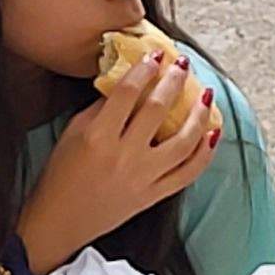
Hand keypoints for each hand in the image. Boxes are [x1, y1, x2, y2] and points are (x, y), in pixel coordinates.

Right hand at [19, 51, 217, 270]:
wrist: (61, 221)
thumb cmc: (61, 175)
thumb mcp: (72, 134)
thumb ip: (99, 108)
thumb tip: (128, 84)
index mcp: (98, 136)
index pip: (128, 92)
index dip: (145, 68)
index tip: (156, 54)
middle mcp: (124, 155)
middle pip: (158, 109)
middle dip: (174, 81)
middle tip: (183, 64)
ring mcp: (142, 177)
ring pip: (183, 141)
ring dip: (199, 114)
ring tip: (206, 95)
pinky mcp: (154, 196)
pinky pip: (188, 173)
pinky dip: (204, 153)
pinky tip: (213, 133)